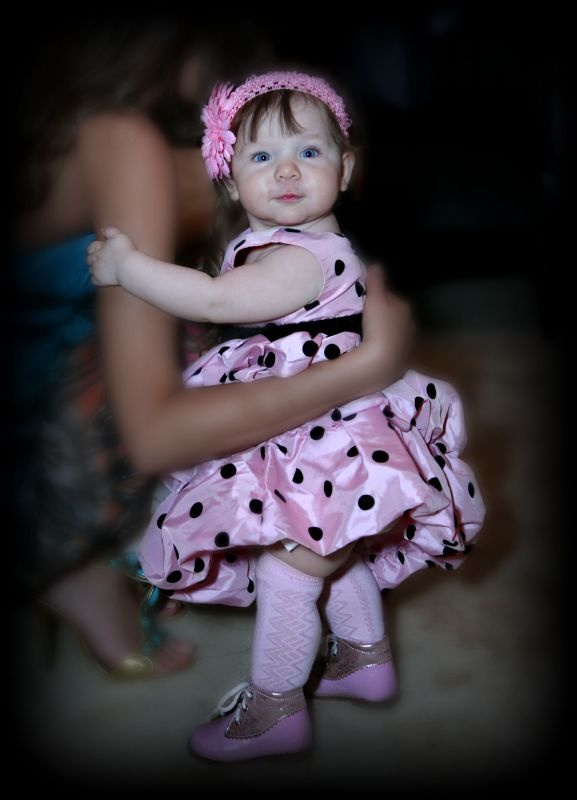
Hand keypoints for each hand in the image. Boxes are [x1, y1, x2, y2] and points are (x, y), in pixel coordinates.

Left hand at [87, 227, 135, 286]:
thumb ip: (110, 231)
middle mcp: (95, 260)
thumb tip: (103, 230)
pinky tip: (101, 278)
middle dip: (92, 258)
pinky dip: (95, 279)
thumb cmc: (125, 251)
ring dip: (94, 268)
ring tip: (100, 268)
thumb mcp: (119, 236)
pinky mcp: (100, 281)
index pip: (91, 247)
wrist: (128, 267)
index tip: (100, 248)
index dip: (94, 248)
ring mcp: (97, 271)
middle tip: (99, 259)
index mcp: (98, 249)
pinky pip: (93, 280)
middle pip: (88, 259)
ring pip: (90, 269)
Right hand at [358, 265, 413, 388]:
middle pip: (396, 315)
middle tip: (369, 319)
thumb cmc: (378, 325)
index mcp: (405, 307)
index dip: (380, 298)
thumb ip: (376, 280)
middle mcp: (411, 323)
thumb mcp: (375, 298)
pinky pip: (395, 348)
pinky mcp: (404, 359)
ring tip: (372, 335)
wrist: (382, 361)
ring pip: (397, 331)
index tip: (367, 302)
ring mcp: (409, 342)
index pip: (392, 297)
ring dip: (388, 331)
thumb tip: (376, 264)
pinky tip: (378, 350)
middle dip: (386, 315)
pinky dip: (388, 347)